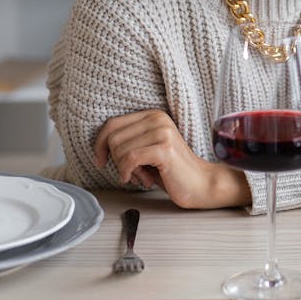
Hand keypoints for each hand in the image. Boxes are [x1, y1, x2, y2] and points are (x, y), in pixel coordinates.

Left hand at [94, 109, 250, 208]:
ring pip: (119, 149)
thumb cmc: (171, 170)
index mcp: (152, 115)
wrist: (201, 184)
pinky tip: (140, 180)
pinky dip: (128, 172)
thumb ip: (129, 141)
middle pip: (113, 138)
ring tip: (143, 176)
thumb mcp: (147, 149)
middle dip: (116, 161)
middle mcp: (157, 118)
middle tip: (133, 173)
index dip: (100, 144)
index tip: (100, 161)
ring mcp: (162, 132)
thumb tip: (100, 145)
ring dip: (125, 169)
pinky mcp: (164, 148)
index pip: (112, 124)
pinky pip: (129, 159)